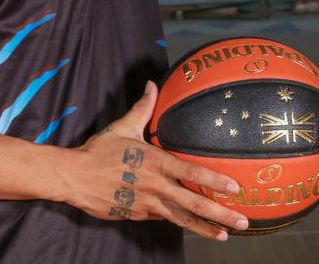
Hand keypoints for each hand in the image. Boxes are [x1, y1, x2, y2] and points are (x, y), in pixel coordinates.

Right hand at [63, 81, 248, 240]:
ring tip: (225, 235)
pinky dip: (179, 223)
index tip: (235, 187)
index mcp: (155, 162)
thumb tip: (152, 84)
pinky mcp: (138, 216)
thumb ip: (143, 108)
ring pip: (182, 219)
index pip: (191, 172)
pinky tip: (193, 227)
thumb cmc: (100, 150)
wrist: (76, 176)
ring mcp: (147, 204)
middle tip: (243, 220)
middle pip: (193, 203)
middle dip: (220, 213)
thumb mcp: (123, 126)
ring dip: (205, 227)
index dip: (214, 180)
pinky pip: (162, 219)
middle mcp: (155, 186)